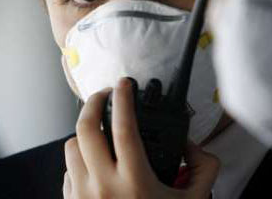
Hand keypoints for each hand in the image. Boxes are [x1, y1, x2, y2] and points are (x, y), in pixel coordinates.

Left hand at [63, 78, 219, 198]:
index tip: (125, 83)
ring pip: (70, 147)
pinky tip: (94, 161)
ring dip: (84, 132)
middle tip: (105, 94)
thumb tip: (192, 145)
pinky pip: (67, 171)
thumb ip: (203, 168)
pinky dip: (78, 159)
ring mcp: (83, 196)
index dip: (123, 99)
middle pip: (85, 130)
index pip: (124, 127)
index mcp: (134, 180)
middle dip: (93, 103)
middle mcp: (103, 185)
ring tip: (99, 130)